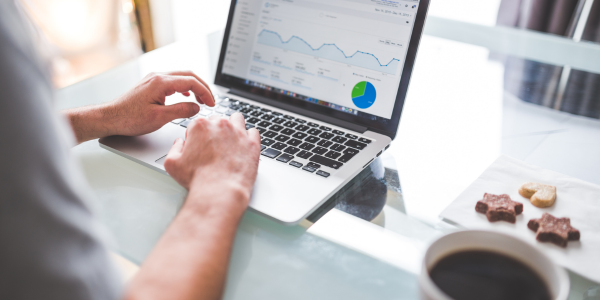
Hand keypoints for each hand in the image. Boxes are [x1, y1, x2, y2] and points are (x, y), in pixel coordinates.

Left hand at [64, 71, 214, 142]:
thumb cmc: (129, 119)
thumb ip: (181, 111)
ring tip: (201, 100)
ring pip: (181, 77)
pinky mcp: (151, 84)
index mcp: (161, 82)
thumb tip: (196, 107)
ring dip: (194, 87)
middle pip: (188, 75)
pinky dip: (184, 87)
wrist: (110, 118)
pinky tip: (187, 96)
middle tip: (211, 101)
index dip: (205, 92)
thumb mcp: (159, 118)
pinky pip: (173, 81)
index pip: (191, 81)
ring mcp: (153, 79)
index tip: (211, 103)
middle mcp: (157, 76)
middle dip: (202, 87)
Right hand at [164, 113, 260, 203]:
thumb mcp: (172, 164)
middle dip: (214, 131)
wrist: (219, 192)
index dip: (197, 136)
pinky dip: (249, 137)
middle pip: (217, 120)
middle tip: (213, 147)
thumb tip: (180, 142)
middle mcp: (220, 125)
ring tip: (230, 141)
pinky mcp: (252, 143)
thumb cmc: (197, 179)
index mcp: (200, 126)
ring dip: (233, 127)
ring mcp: (238, 133)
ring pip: (236, 120)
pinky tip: (244, 146)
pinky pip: (253, 132)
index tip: (198, 147)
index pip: (198, 124)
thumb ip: (174, 148)